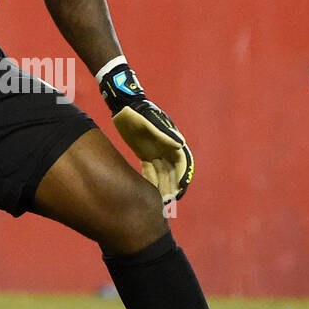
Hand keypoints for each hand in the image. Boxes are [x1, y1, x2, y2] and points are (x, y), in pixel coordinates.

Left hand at [99, 60, 194, 201]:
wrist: (126, 106)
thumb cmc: (139, 113)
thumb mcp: (151, 122)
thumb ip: (164, 134)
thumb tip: (179, 145)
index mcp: (172, 142)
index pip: (182, 163)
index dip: (183, 176)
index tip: (181, 189)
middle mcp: (167, 148)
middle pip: (173, 171)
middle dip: (173, 186)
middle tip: (170, 202)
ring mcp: (156, 152)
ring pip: (162, 173)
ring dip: (163, 186)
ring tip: (161, 202)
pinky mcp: (145, 154)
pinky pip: (150, 170)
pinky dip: (151, 180)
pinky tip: (148, 191)